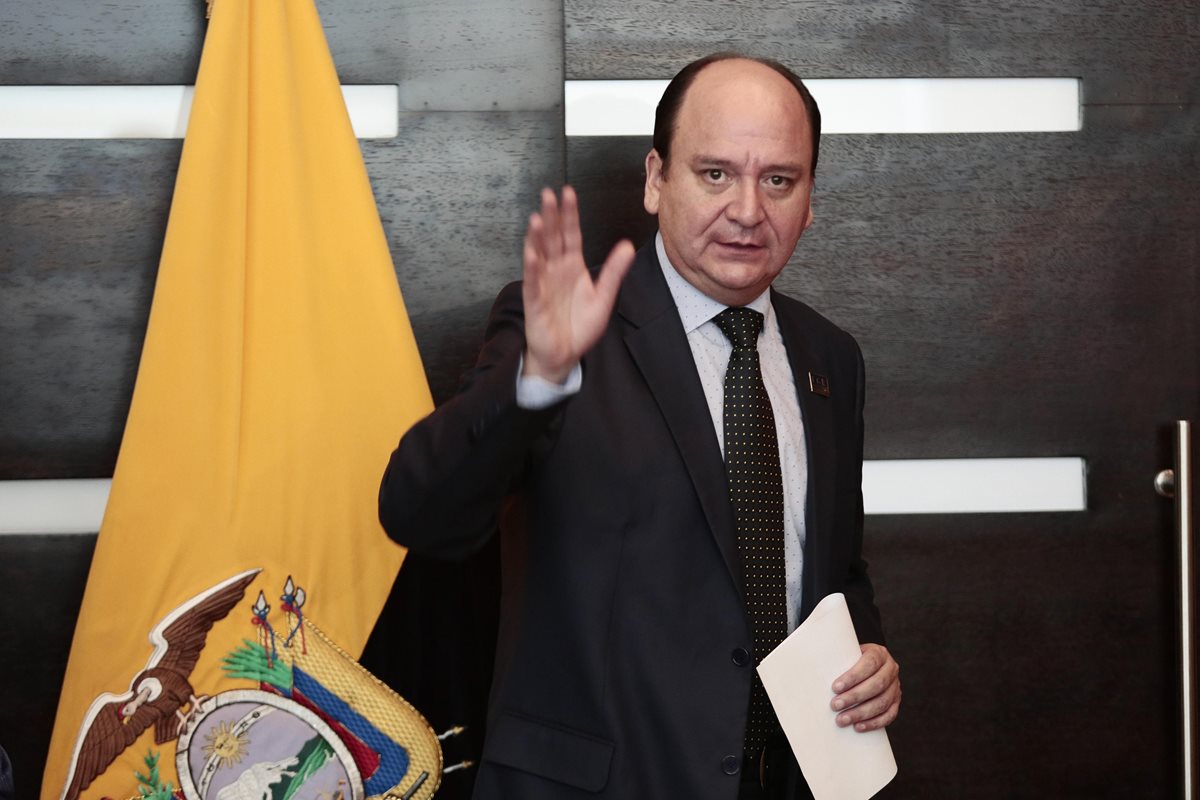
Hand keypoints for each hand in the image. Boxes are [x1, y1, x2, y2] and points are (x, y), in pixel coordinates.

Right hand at [522, 186, 634, 382]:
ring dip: (537, 237)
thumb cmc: (580, 327)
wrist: (565, 355)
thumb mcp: (604, 297)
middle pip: (553, 238)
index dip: (570, 214)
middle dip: (551, 216)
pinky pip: (533, 282)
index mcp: (573, 266)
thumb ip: (614, 272)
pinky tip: (532, 253)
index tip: (568, 193)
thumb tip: (627, 246)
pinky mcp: (535, 301)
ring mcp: (543, 283)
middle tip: (548, 195)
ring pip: (539, 255)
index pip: (571, 234)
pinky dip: (532, 268)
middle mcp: (555, 270)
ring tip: (537, 218)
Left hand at [830, 643, 900, 731]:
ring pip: (883, 702)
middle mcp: (891, 669)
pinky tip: (858, 726)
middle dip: (854, 697)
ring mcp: (896, 686)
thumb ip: (838, 660)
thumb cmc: (851, 660)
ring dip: (861, 713)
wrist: (867, 665)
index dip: (853, 676)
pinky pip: (889, 715)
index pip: (869, 663)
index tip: (835, 687)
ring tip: (842, 719)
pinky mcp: (896, 702)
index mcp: (879, 653)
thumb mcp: (847, 653)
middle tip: (835, 706)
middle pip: (877, 684)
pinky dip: (874, 722)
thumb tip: (812, 672)